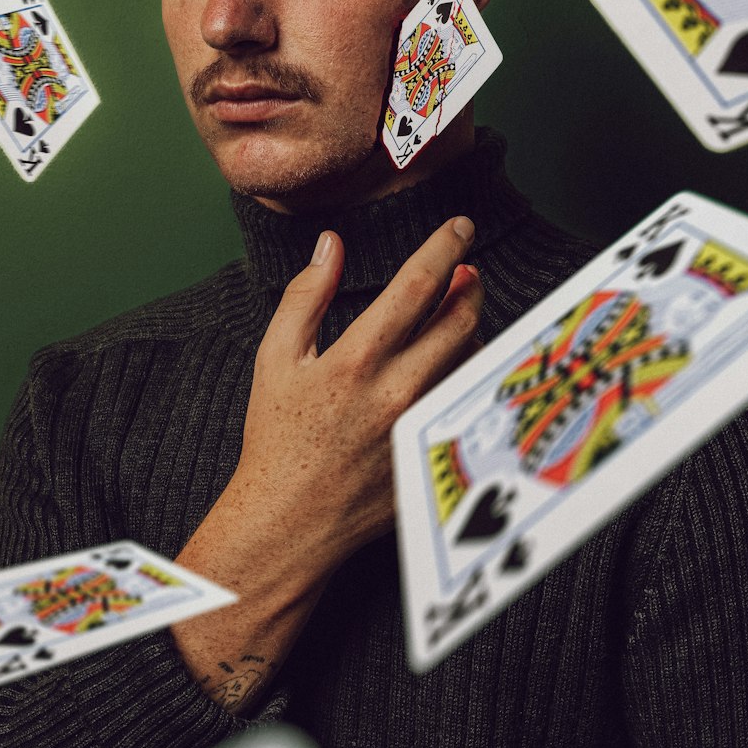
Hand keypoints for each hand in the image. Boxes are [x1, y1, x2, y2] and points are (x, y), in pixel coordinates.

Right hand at [235, 215, 482, 570]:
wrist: (288, 520)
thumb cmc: (277, 438)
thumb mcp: (276, 357)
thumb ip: (306, 295)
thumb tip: (329, 244)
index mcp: (358, 360)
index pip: (419, 285)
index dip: (445, 247)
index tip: (460, 227)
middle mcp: (398, 391)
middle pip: (461, 319)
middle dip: (470, 284)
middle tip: (465, 270)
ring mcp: (421, 424)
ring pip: (471, 358)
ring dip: (471, 326)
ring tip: (456, 312)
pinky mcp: (432, 451)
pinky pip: (465, 397)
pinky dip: (465, 369)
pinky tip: (451, 361)